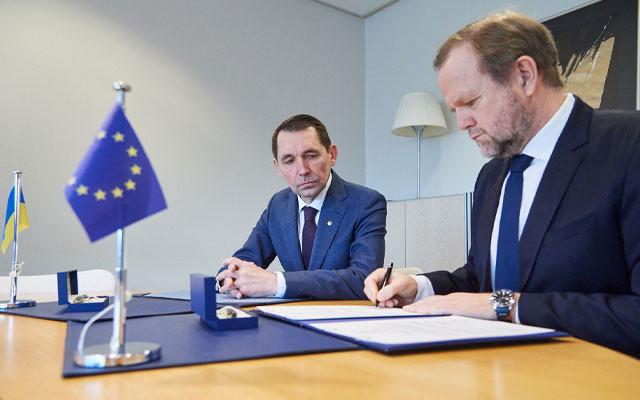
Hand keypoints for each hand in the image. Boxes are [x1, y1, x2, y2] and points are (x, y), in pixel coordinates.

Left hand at [216, 257, 276, 297]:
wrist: (271, 283)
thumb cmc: (264, 276)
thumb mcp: (255, 267)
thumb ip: (248, 266)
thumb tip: (245, 263)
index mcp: (245, 265)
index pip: (233, 260)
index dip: (227, 261)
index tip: (223, 263)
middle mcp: (243, 272)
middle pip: (227, 272)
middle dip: (221, 275)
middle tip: (218, 278)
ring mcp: (243, 281)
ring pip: (228, 283)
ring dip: (222, 286)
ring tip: (220, 288)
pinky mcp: (244, 289)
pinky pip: (234, 291)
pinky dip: (230, 293)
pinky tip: (227, 294)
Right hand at [363, 268, 417, 307]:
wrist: (414, 292)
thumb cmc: (408, 283)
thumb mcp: (401, 284)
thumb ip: (391, 289)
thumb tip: (379, 296)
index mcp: (380, 274)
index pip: (369, 281)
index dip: (371, 290)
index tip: (376, 298)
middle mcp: (378, 282)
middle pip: (369, 291)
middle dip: (377, 298)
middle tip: (385, 301)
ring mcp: (380, 291)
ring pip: (373, 298)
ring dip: (382, 303)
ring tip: (392, 302)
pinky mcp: (383, 298)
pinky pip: (379, 303)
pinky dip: (385, 305)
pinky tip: (393, 303)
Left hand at [403, 292, 519, 320]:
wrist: (497, 304)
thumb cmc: (487, 309)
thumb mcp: (470, 312)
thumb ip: (460, 314)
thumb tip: (452, 321)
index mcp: (455, 299)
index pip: (435, 301)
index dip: (423, 304)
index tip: (413, 308)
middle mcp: (452, 298)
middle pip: (429, 300)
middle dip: (417, 305)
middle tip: (405, 309)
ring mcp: (453, 301)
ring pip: (431, 302)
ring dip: (418, 306)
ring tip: (407, 310)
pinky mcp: (456, 305)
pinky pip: (438, 307)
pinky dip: (427, 309)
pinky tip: (420, 311)